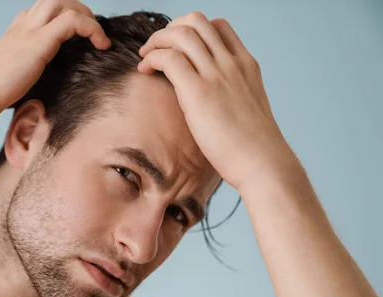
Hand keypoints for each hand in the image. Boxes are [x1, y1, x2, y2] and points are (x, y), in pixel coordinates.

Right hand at [0, 0, 110, 133]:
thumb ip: (6, 98)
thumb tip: (5, 115)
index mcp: (10, 41)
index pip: (33, 17)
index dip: (56, 22)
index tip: (73, 41)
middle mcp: (20, 31)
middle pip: (51, 2)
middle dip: (75, 11)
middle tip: (90, 34)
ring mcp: (28, 33)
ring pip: (62, 2)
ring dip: (85, 14)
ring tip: (98, 36)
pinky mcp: (39, 42)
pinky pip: (73, 21)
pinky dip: (93, 28)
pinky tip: (102, 46)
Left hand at [138, 12, 298, 190]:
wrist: (263, 163)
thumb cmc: (253, 147)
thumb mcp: (246, 109)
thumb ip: (231, 96)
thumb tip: (214, 104)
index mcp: (246, 65)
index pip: (218, 26)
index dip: (191, 31)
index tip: (177, 49)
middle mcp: (232, 63)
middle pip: (196, 21)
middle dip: (169, 29)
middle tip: (156, 50)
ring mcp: (217, 74)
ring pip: (181, 33)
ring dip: (156, 41)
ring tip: (145, 58)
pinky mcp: (199, 91)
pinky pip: (169, 57)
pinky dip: (152, 58)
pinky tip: (145, 71)